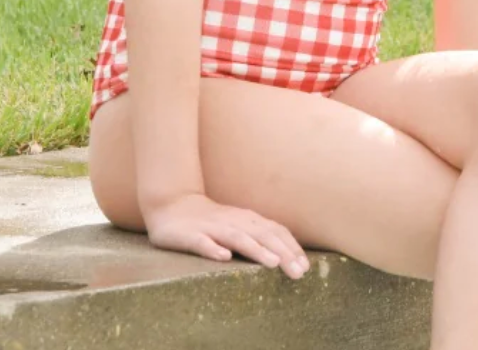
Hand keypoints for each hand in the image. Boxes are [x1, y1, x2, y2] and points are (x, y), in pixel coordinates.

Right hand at [143, 192, 310, 278]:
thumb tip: (286, 255)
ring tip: (272, 263)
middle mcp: (233, 222)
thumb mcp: (238, 226)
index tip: (305, 267)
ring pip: (237, 238)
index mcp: (247, 220)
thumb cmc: (211, 221)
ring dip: (256, 250)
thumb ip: (258, 236)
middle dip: (282, 253)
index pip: (274, 232)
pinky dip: (213, 248)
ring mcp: (212, 228)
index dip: (291, 248)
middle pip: (262, 235)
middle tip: (298, 273)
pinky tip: (223, 257)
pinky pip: (202, 242)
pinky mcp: (190, 235)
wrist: (172, 205)